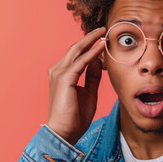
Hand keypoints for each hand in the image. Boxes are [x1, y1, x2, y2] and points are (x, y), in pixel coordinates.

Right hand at [46, 27, 105, 144]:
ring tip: (103, 32)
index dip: (90, 45)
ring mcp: (59, 73)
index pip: (77, 54)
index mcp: (63, 73)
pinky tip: (101, 47)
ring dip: (91, 41)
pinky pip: (81, 61)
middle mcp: (58, 70)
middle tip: (103, 29)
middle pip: (76, 48)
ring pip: (77, 50)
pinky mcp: (65, 78)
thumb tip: (99, 60)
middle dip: (90, 37)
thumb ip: (93, 75)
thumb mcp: (89, 91)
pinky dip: (92, 53)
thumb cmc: (75, 115)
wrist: (65, 132)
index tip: (102, 38)